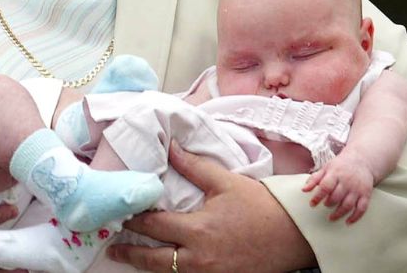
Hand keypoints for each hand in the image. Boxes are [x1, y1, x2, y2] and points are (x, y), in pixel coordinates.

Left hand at [108, 143, 315, 271]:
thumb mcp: (225, 182)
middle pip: (153, 259)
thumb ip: (193, 166)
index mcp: (199, 230)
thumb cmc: (260, 206)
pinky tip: (164, 263)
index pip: (154, 226)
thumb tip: (170, 146)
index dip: (133, 219)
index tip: (118, 213)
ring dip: (148, 264)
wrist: (294, 234)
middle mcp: (199, 257)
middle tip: (112, 246)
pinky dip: (173, 271)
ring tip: (130, 256)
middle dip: (129, 252)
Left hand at [302, 151, 372, 223]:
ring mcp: (357, 189)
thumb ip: (314, 179)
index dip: (317, 197)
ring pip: (348, 204)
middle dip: (329, 204)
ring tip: (331, 217)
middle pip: (336, 197)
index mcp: (335, 174)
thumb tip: (303, 190)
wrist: (361, 160)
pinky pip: (362, 208)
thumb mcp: (326, 168)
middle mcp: (347, 182)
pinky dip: (355, 217)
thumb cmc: (340, 166)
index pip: (325, 187)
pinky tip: (348, 222)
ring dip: (339, 213)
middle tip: (324, 205)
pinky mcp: (366, 194)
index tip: (312, 204)